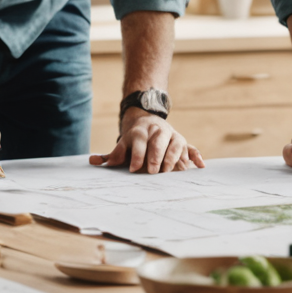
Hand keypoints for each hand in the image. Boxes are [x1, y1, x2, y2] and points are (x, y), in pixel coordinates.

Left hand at [91, 110, 205, 172]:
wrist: (148, 121)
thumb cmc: (134, 141)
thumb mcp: (123, 145)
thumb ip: (111, 155)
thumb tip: (92, 161)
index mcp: (141, 131)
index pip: (139, 141)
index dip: (136, 155)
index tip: (133, 169)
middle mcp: (158, 131)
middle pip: (158, 141)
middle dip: (155, 156)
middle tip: (152, 171)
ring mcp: (172, 136)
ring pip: (176, 144)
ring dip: (173, 157)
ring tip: (169, 171)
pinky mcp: (182, 142)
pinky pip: (191, 148)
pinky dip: (196, 156)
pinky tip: (200, 166)